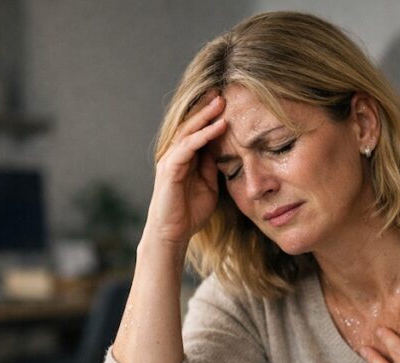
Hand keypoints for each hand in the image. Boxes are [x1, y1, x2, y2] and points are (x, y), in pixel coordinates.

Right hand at [144, 92, 227, 246]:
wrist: (173, 234)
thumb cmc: (190, 212)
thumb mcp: (209, 185)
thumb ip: (213, 166)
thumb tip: (223, 149)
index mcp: (184, 157)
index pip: (197, 130)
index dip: (211, 116)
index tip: (229, 102)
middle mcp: (175, 154)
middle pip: (191, 124)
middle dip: (207, 107)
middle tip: (223, 91)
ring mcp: (171, 159)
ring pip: (188, 130)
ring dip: (206, 115)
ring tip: (222, 101)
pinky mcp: (170, 168)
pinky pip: (188, 146)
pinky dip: (204, 135)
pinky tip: (219, 126)